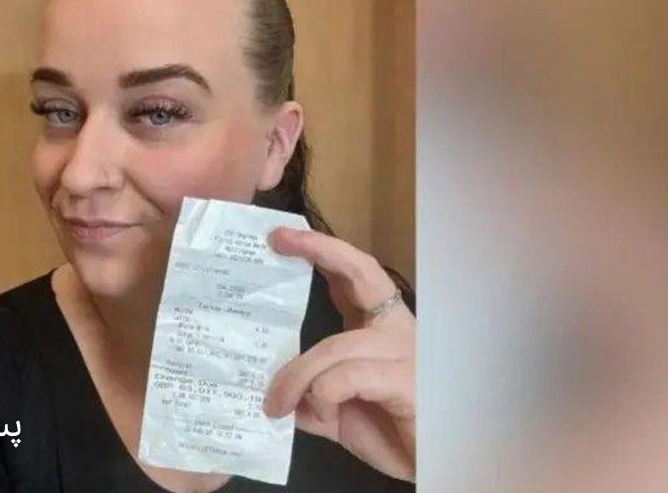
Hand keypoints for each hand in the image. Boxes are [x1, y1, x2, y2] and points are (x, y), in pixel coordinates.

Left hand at [262, 227, 415, 481]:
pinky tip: (320, 413)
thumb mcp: (336, 412)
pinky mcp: (407, 380)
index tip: (284, 237)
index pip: (353, 276)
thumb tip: (272, 393)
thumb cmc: (391, 433)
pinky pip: (346, 376)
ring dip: (296, 375)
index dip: (322, 251)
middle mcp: (396, 329)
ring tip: (274, 403)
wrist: (429, 465)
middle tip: (277, 239)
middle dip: (320, 250)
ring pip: (335, 345)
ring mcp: (405, 352)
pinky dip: (321, 395)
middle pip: (363, 274)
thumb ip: (307, 396)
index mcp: (378, 328)